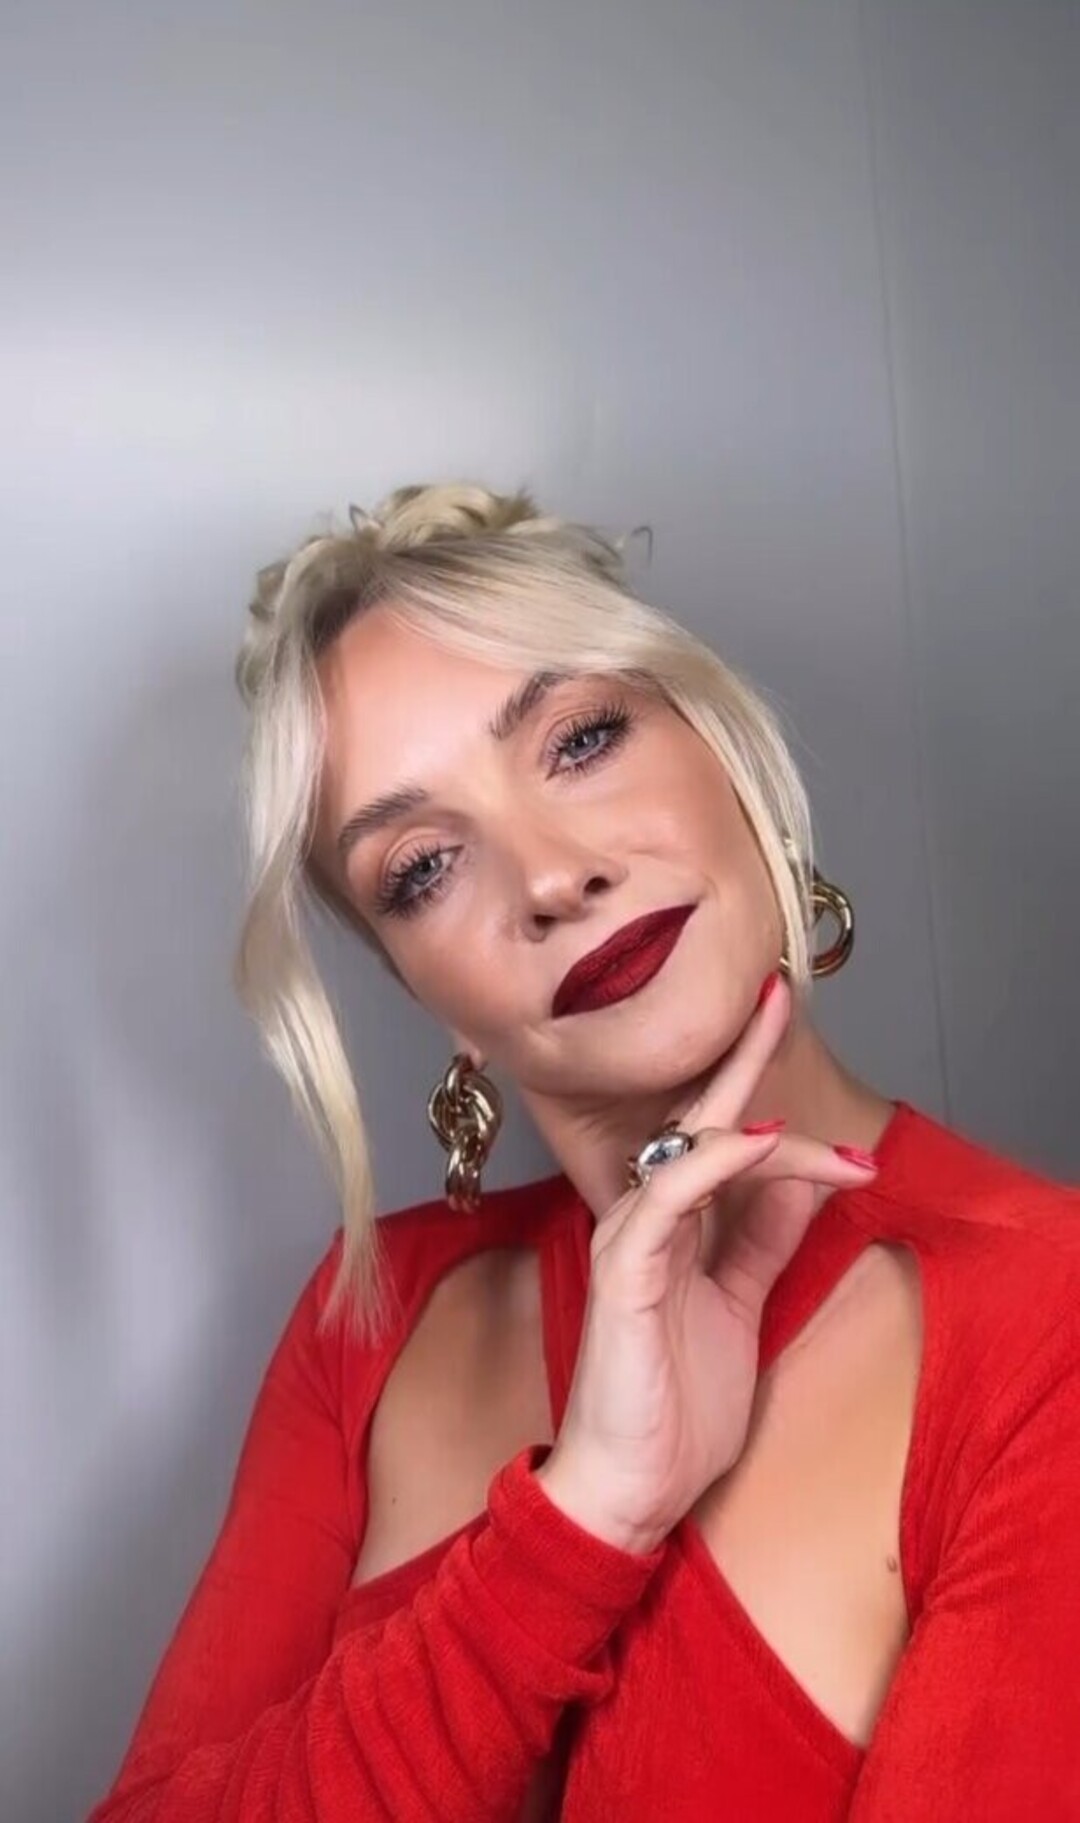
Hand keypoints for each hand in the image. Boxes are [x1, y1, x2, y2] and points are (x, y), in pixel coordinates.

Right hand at [536, 974, 878, 1553]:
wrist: (629, 1488)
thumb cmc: (675, 1407)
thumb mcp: (740, 1305)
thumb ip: (763, 1238)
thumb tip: (804, 1174)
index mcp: (671, 1226)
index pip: (715, 1135)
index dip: (752, 1079)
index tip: (785, 1024)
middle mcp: (644, 1218)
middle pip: (696, 1120)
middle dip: (740, 1056)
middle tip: (778, 998)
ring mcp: (629, 1239)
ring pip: (692, 1152)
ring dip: (761, 1129)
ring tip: (822, 1135)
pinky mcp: (624, 1269)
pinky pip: (670, 1197)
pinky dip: (716, 1164)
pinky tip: (758, 1146)